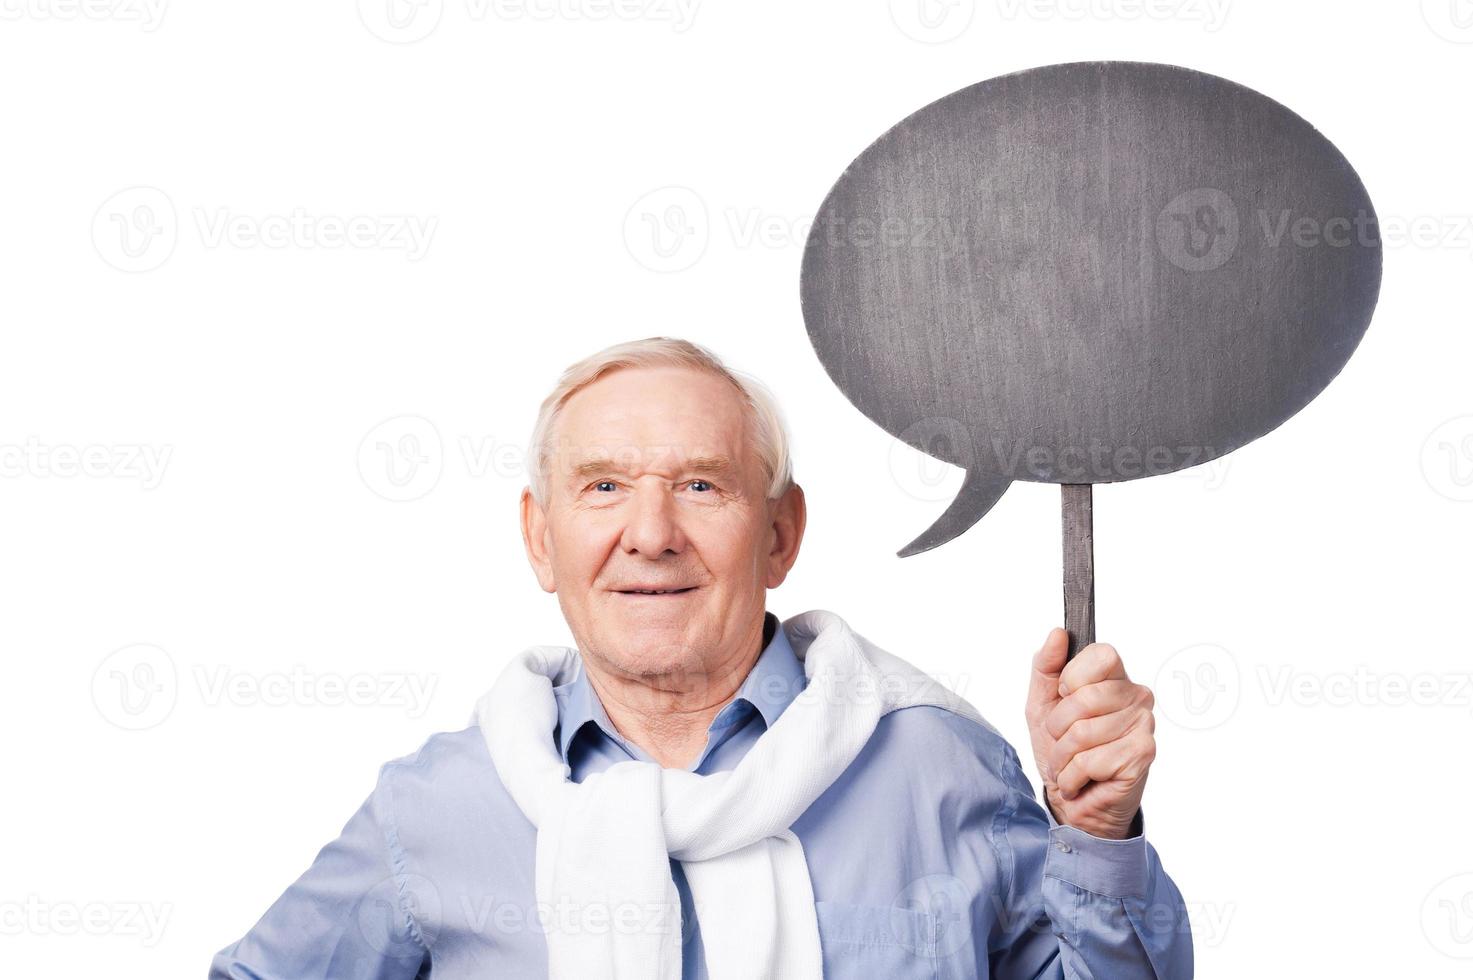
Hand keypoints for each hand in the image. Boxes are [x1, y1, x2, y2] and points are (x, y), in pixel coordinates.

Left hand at [1024, 628, 1154, 839]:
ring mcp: (1143, 725)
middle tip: (1062, 741)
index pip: (1100, 654)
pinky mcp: (1142, 755)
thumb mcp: (1042, 704)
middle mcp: (1137, 696)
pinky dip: (1074, 775)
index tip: (1065, 697)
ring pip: (1082, 732)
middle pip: (1084, 697)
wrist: (1071, 801)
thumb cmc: (1061, 750)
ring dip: (1063, 757)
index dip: (1072, 678)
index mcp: (1114, 678)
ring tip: (1071, 764)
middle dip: (1058, 727)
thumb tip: (1058, 634)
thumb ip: (1046, 667)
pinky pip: (1090, 760)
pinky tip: (1083, 779)